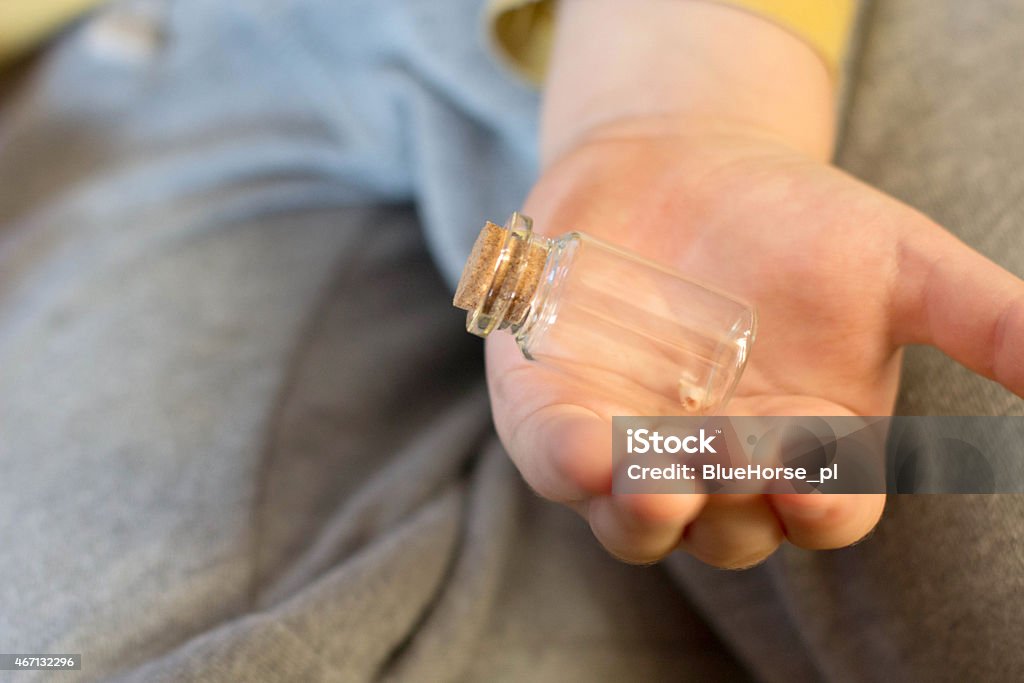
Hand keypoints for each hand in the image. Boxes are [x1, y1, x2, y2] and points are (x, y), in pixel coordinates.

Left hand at [486, 116, 1023, 565]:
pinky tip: (581, 450)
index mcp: (807, 448)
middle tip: (729, 462)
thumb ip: (984, 321)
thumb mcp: (902, 263)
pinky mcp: (559, 416)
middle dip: (731, 507)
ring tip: (651, 485)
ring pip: (640, 518)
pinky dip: (566, 464)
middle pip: (729, 528)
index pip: (824, 509)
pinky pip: (557, 462)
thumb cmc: (797, 223)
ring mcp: (634, 447)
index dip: (824, 505)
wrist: (678, 165)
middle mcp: (721, 465)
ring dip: (645, 513)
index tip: (817, 477)